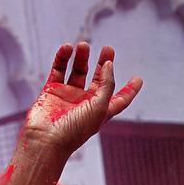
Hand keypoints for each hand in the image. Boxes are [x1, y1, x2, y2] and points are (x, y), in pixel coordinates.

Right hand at [21, 42, 142, 159]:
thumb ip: (106, 84)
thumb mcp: (99, 107)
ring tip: (83, 45)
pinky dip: (62, 58)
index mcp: (101, 111)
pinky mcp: (51, 90)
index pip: (119, 100)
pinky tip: (67, 48)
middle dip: (103, 64)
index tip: (138, 78)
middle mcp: (85, 103)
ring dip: (81, 57)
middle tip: (108, 49)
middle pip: (98, 80)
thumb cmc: (75, 129)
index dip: (129, 90)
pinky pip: (58, 69)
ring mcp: (68, 96)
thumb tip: (108, 64)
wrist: (45, 139)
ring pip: (77, 71)